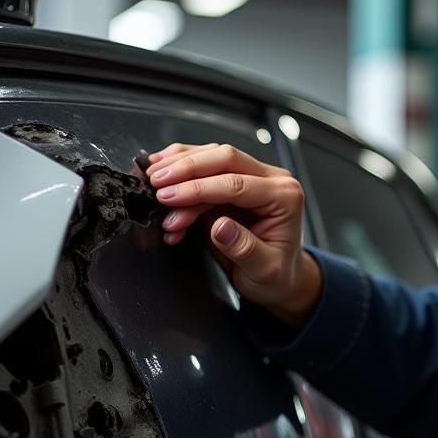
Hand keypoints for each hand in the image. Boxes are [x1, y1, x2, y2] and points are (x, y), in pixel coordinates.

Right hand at [145, 142, 322, 327]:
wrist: (279, 279)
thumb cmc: (276, 274)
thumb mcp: (264, 268)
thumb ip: (243, 248)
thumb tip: (220, 227)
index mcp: (284, 197)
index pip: (236, 183)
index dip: (198, 188)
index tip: (169, 197)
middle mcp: (271, 181)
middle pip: (224, 158)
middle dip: (185, 169)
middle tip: (156, 183)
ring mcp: (252, 178)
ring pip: (211, 157)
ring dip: (178, 168)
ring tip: (153, 185)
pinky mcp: (232, 183)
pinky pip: (204, 169)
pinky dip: (179, 176)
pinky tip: (163, 184)